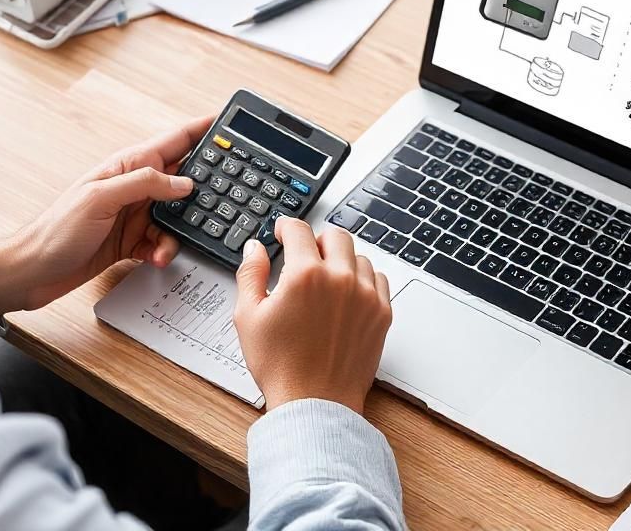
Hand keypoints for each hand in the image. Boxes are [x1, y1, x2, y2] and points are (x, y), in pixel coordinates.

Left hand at [0, 116, 213, 317]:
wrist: (33, 271)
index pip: (176, 140)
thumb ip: (145, 183)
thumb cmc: (56, 231)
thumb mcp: (101, 198)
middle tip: (220, 201)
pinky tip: (153, 257)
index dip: (205, 130)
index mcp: (128, 165)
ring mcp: (134, 213)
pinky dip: (163, 251)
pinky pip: (163, 241)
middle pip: (184, 179)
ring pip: (178, 216)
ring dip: (178, 232)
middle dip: (204, 191)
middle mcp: (135, 186)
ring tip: (165, 245)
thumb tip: (184, 181)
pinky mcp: (132, 240)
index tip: (233, 123)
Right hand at [233, 218, 392, 414]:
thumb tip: (254, 248)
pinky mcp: (382, 313)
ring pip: (358, 256)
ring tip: (326, 278)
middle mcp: (340, 279)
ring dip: (341, 259)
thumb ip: (250, 274)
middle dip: (316, 239)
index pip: (299, 229)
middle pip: (334, 235)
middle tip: (305, 254)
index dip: (286, 226)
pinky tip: (348, 292)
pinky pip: (378, 279)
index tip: (283, 231)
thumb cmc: (281, 367)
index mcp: (305, 275)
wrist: (315, 404)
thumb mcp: (249, 317)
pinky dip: (363, 279)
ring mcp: (366, 296)